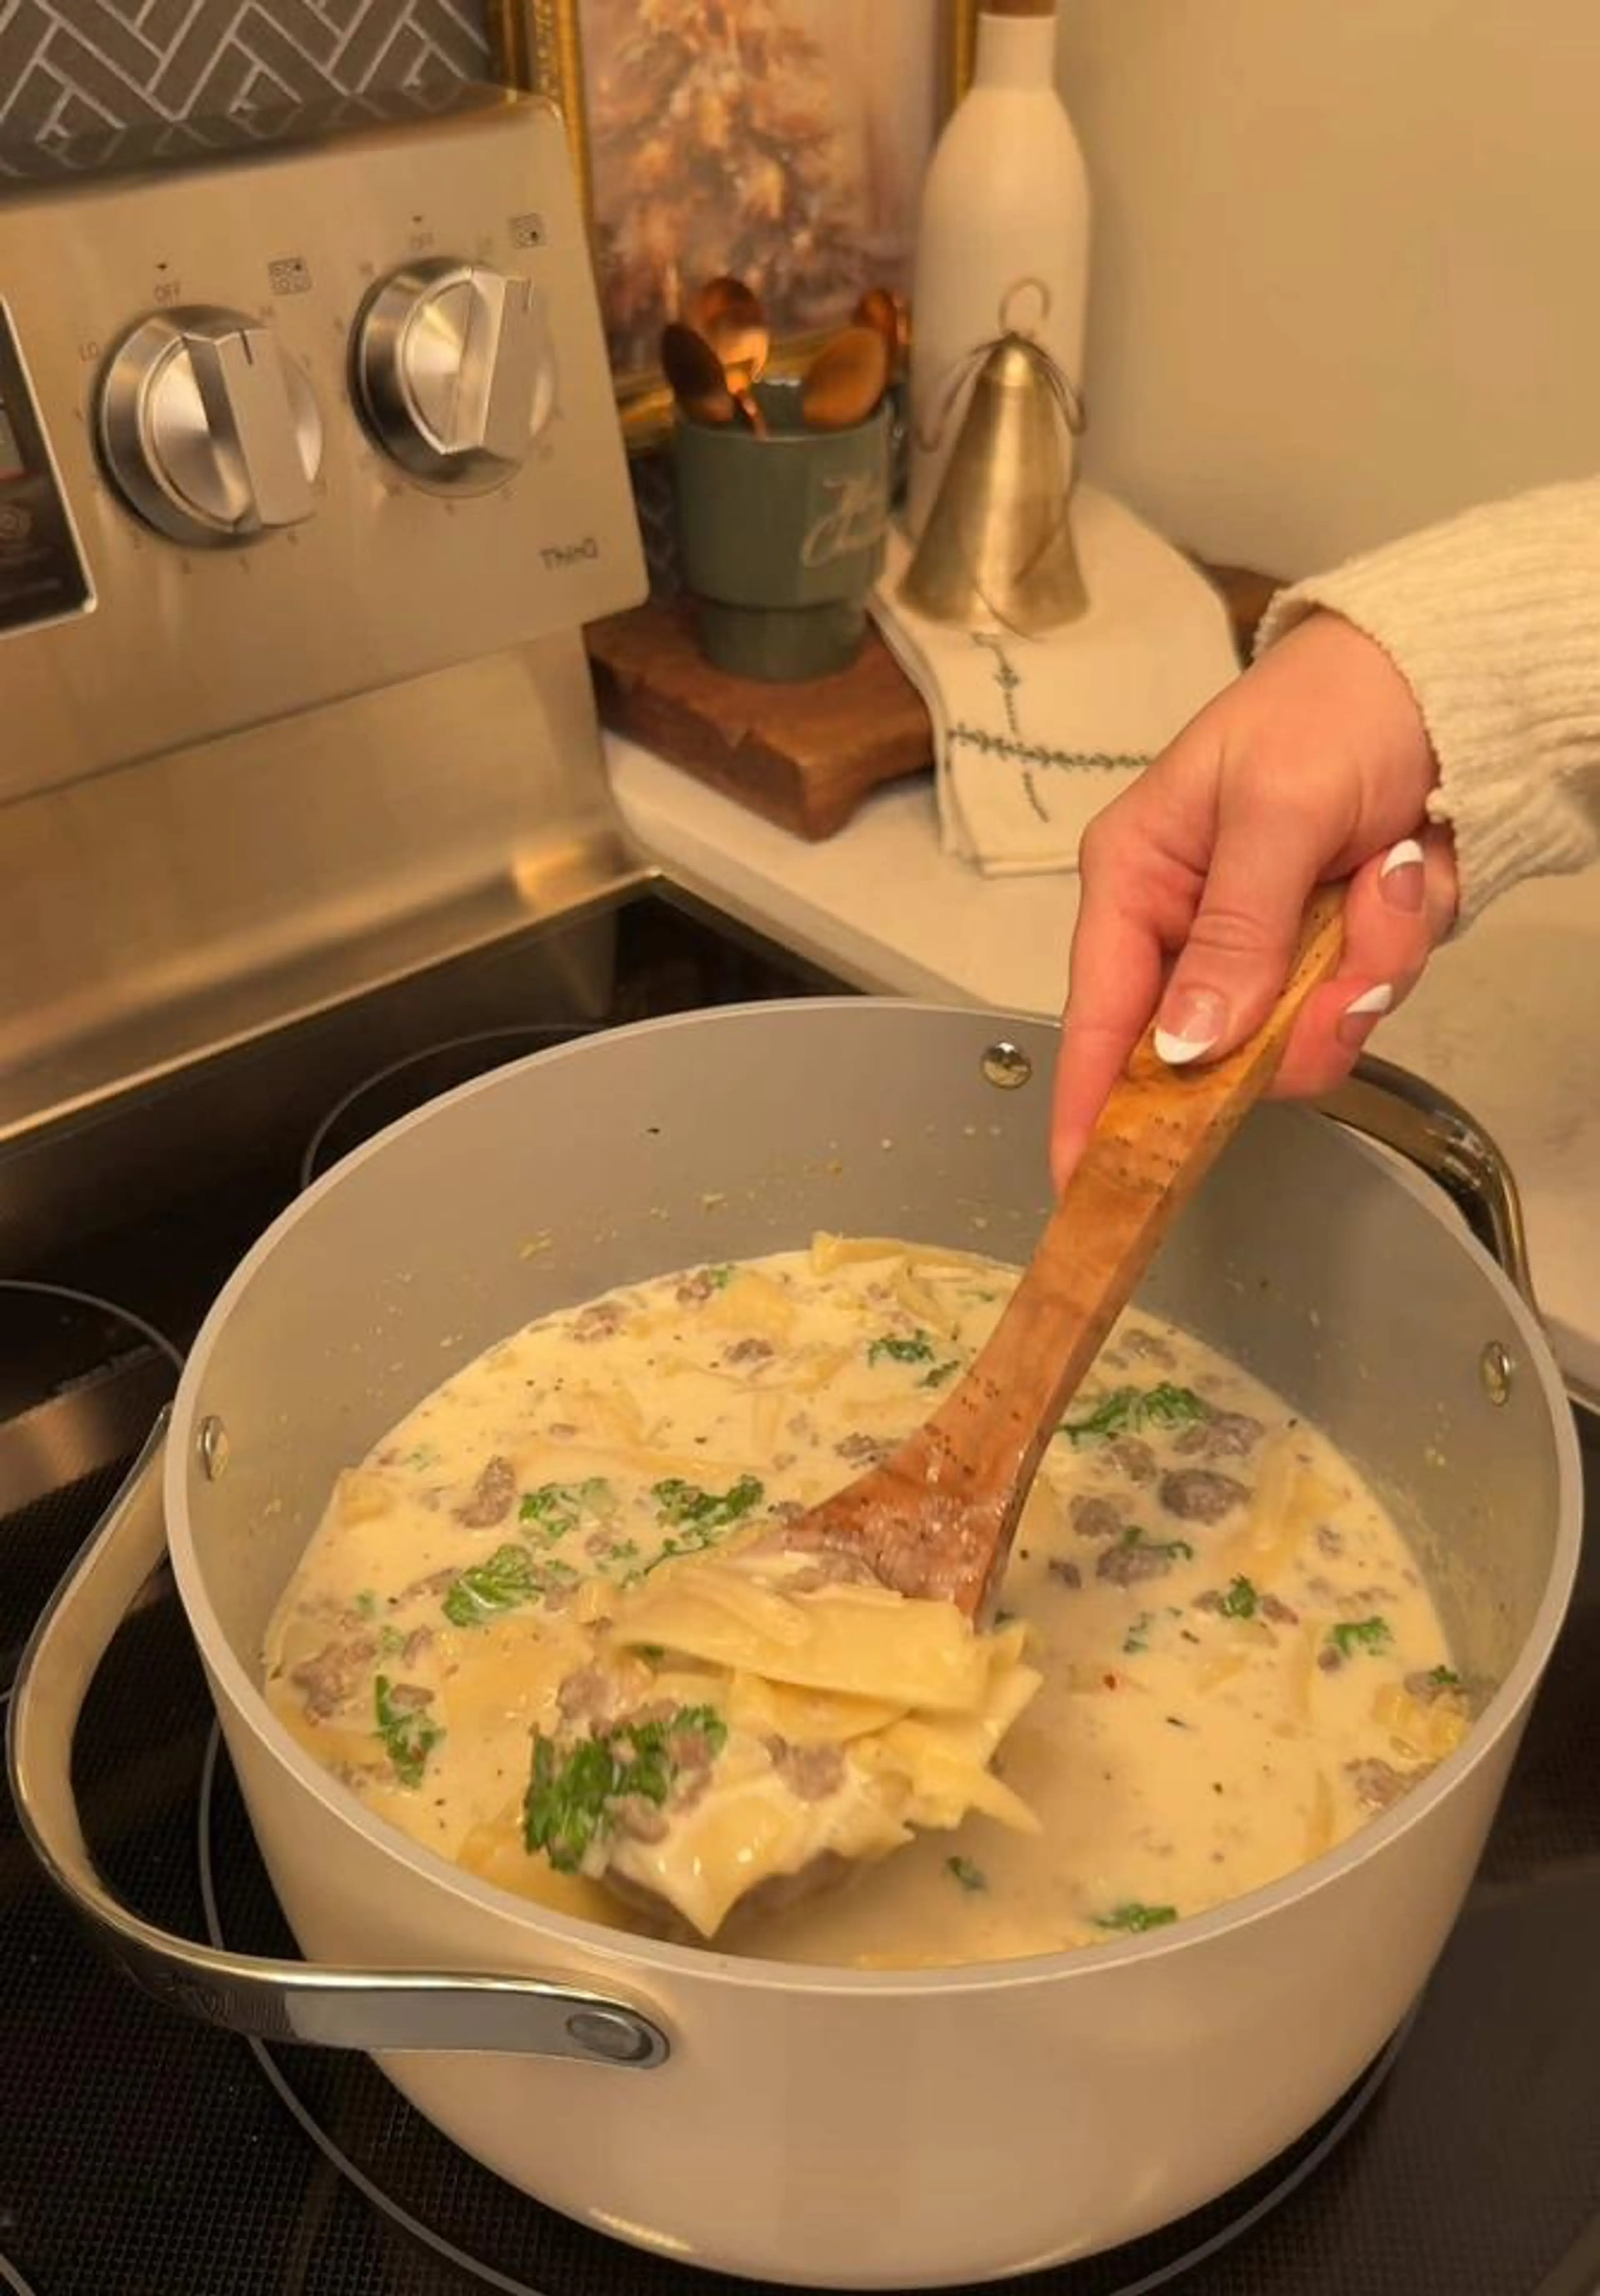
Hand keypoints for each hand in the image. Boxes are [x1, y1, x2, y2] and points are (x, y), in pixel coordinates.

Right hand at [1050, 610, 1458, 1190]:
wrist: (1441, 674)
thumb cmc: (1329, 709)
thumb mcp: (1273, 809)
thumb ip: (1231, 933)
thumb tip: (1183, 1045)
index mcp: (1138, 881)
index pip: (1099, 1017)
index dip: (1090, 1106)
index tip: (1085, 1183)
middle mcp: (1191, 928)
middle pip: (1219, 1051)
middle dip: (1299, 1010)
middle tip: (1351, 939)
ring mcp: (1265, 949)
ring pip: (1306, 1033)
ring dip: (1367, 961)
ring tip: (1391, 868)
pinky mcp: (1329, 954)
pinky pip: (1364, 1000)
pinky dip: (1400, 943)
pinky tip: (1406, 868)